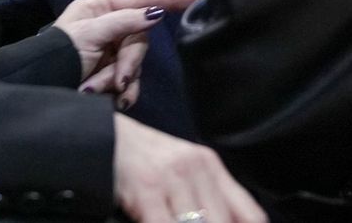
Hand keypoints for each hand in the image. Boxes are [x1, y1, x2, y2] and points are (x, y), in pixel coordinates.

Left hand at [53, 0, 202, 96]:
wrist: (40, 87)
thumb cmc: (59, 54)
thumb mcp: (89, 34)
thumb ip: (124, 23)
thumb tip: (155, 13)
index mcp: (100, 9)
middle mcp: (109, 28)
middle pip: (140, 40)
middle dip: (129, 63)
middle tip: (119, 80)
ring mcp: (111, 53)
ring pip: (135, 65)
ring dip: (120, 80)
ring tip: (96, 90)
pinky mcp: (111, 76)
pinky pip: (130, 83)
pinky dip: (122, 93)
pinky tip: (110, 101)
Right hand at [112, 114, 266, 222]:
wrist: (102, 136)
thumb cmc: (142, 159)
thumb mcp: (182, 170)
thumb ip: (208, 197)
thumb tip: (225, 220)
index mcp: (211, 167)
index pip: (249, 214)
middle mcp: (197, 169)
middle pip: (222, 222)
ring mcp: (173, 178)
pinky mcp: (147, 188)